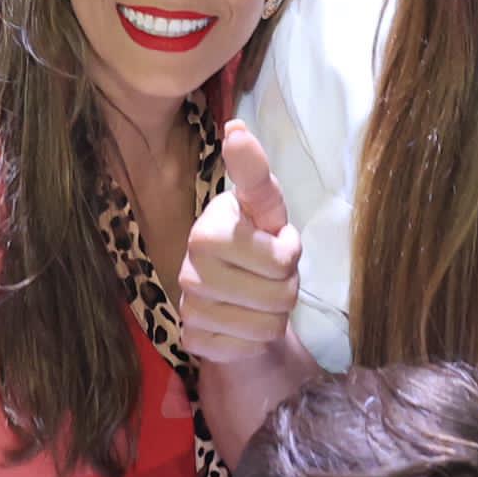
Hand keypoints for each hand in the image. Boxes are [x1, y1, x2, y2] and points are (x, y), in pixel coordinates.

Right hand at [180, 121, 304, 365]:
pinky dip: (253, 340)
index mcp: (208, 231)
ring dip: (274, 315)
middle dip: (287, 287)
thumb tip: (235, 127)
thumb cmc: (257, 242)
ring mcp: (188, 308)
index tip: (278, 242)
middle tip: (272, 275)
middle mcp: (190, 269)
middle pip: (279, 294)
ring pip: (266, 326)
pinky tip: (242, 323)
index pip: (279, 256)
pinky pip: (245, 349)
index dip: (289, 254)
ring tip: (260, 298)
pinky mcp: (193, 341)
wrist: (236, 298)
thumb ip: (255, 174)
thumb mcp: (266, 208)